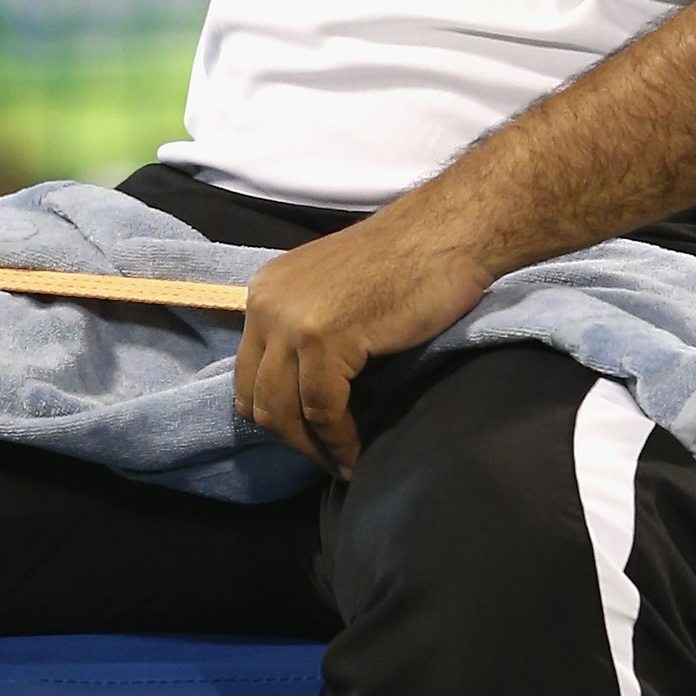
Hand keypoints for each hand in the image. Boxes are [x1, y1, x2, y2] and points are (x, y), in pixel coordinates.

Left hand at [233, 193, 500, 477]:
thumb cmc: (408, 263)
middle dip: (292, 439)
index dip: (276, 417)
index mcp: (264, 292)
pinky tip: (356, 453)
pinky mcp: (323, 338)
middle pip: (258, 398)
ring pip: (284, 411)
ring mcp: (291, 320)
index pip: (248, 374)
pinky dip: (339, 440)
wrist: (447, 233)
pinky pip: (322, 410)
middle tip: (327, 458)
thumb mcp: (333, 296)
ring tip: (343, 463)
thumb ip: (306, 334)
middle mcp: (265, 303)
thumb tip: (302, 397)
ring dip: (314, 448)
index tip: (308, 440)